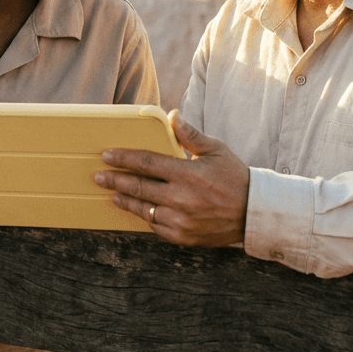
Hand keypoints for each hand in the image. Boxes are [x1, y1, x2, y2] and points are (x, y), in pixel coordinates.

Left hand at [93, 109, 249, 246]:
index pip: (147, 163)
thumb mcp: (216, 150)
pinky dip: (146, 217)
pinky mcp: (184, 237)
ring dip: (125, 200)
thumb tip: (171, 115)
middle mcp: (182, 198)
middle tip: (99, 176)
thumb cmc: (234, 177)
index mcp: (188, 174)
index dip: (124, 158)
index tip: (107, 155)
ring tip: (113, 193)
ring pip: (144, 209)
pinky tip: (138, 209)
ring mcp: (182, 220)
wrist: (254, 213)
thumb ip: (190, 135)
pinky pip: (157, 226)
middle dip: (115, 180)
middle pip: (139, 187)